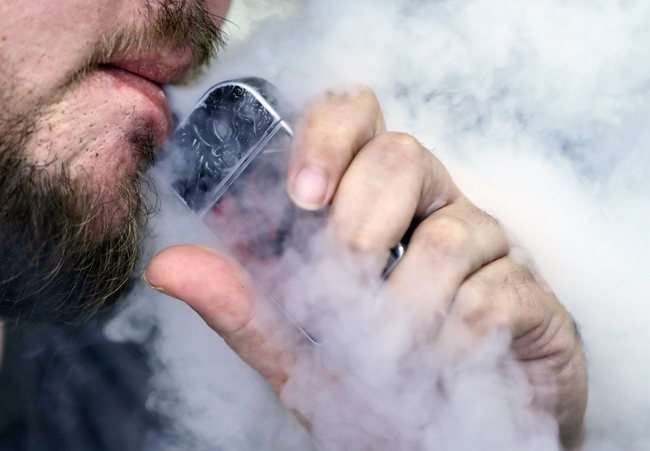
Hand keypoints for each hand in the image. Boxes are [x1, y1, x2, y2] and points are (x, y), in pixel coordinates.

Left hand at [144, 87, 586, 448]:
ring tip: (394, 351)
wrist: (434, 438)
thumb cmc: (368, 382)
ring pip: (450, 234)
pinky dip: (453, 342)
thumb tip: (167, 267)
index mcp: (376, 201)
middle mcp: (435, 207)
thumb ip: (240, 305)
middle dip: (361, 226)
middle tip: (349, 283)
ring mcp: (488, 247)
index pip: (359, 118)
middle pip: (405, 157)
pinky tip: (444, 364)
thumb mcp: (293, 347)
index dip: (329, 136)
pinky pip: (492, 294)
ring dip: (406, 308)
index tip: (302, 197)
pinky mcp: (529, 294)